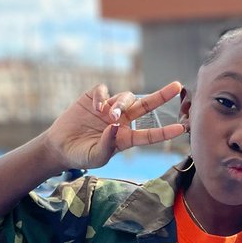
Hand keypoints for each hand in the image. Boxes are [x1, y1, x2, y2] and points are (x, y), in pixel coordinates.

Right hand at [45, 83, 185, 170]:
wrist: (61, 146)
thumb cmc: (82, 156)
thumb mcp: (96, 156)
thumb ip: (108, 145)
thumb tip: (117, 126)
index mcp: (126, 138)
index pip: (149, 134)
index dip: (164, 132)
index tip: (181, 128)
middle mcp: (122, 121)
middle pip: (146, 106)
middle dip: (161, 96)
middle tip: (176, 86)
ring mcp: (109, 108)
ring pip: (125, 98)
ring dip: (120, 104)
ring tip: (109, 115)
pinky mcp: (94, 98)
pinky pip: (104, 90)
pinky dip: (102, 96)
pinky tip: (96, 107)